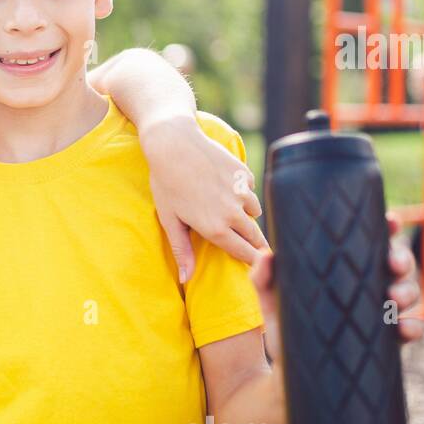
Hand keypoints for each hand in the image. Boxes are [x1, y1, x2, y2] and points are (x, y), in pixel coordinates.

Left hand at [140, 116, 265, 280]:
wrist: (174, 143)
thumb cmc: (166, 184)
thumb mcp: (170, 220)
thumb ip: (182, 251)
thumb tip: (185, 279)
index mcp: (216, 228)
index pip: (244, 254)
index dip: (252, 263)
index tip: (257, 269)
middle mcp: (233, 213)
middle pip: (255, 237)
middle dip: (255, 244)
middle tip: (257, 251)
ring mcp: (242, 192)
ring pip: (254, 212)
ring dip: (247, 216)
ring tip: (232, 214)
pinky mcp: (245, 174)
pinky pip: (250, 190)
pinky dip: (243, 192)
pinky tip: (226, 187)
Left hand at [248, 211, 423, 357]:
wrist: (292, 371)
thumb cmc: (286, 327)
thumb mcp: (273, 301)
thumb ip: (264, 278)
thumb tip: (266, 256)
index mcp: (344, 268)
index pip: (370, 241)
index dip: (385, 227)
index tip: (391, 221)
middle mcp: (367, 285)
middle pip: (397, 263)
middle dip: (402, 259)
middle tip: (392, 264)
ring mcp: (381, 311)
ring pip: (408, 292)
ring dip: (407, 291)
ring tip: (393, 298)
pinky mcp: (388, 339)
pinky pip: (412, 328)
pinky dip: (414, 326)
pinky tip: (404, 328)